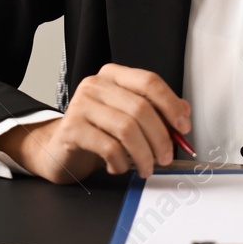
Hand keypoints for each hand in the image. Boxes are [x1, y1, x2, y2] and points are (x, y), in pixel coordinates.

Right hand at [0, 64, 190, 183]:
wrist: (58, 149)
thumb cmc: (96, 132)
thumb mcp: (127, 118)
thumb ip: (155, 112)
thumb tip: (183, 113)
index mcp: (113, 76)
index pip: (149, 82)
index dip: (171, 105)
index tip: (183, 127)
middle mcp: (96, 85)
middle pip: (141, 108)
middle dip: (160, 137)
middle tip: (166, 157)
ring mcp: (81, 105)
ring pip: (127, 128)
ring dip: (144, 154)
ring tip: (146, 167)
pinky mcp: (72, 128)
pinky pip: (108, 147)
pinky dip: (121, 163)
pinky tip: (119, 168)